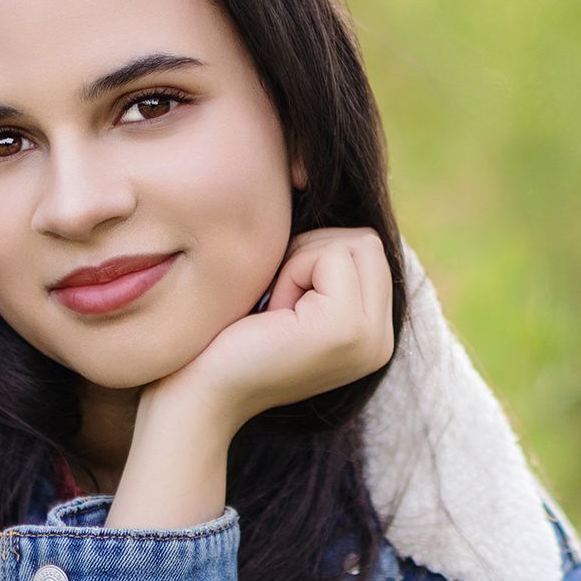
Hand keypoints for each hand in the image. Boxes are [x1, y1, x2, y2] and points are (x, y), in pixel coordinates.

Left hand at [147, 226, 395, 436]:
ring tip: (275, 314)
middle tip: (275, 305)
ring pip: (353, 241)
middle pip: (366, 239)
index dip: (314, 256)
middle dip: (311, 254)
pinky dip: (291, 273)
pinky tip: (272, 318)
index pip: (368, 248)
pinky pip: (330, 255)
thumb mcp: (289, 295)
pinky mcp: (349, 329)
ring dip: (300, 263)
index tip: (279, 304)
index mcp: (373, 334)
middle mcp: (382, 341)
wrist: (198, 395)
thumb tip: (318, 186)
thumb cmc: (228, 339)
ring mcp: (372, 339)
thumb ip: (323, 263)